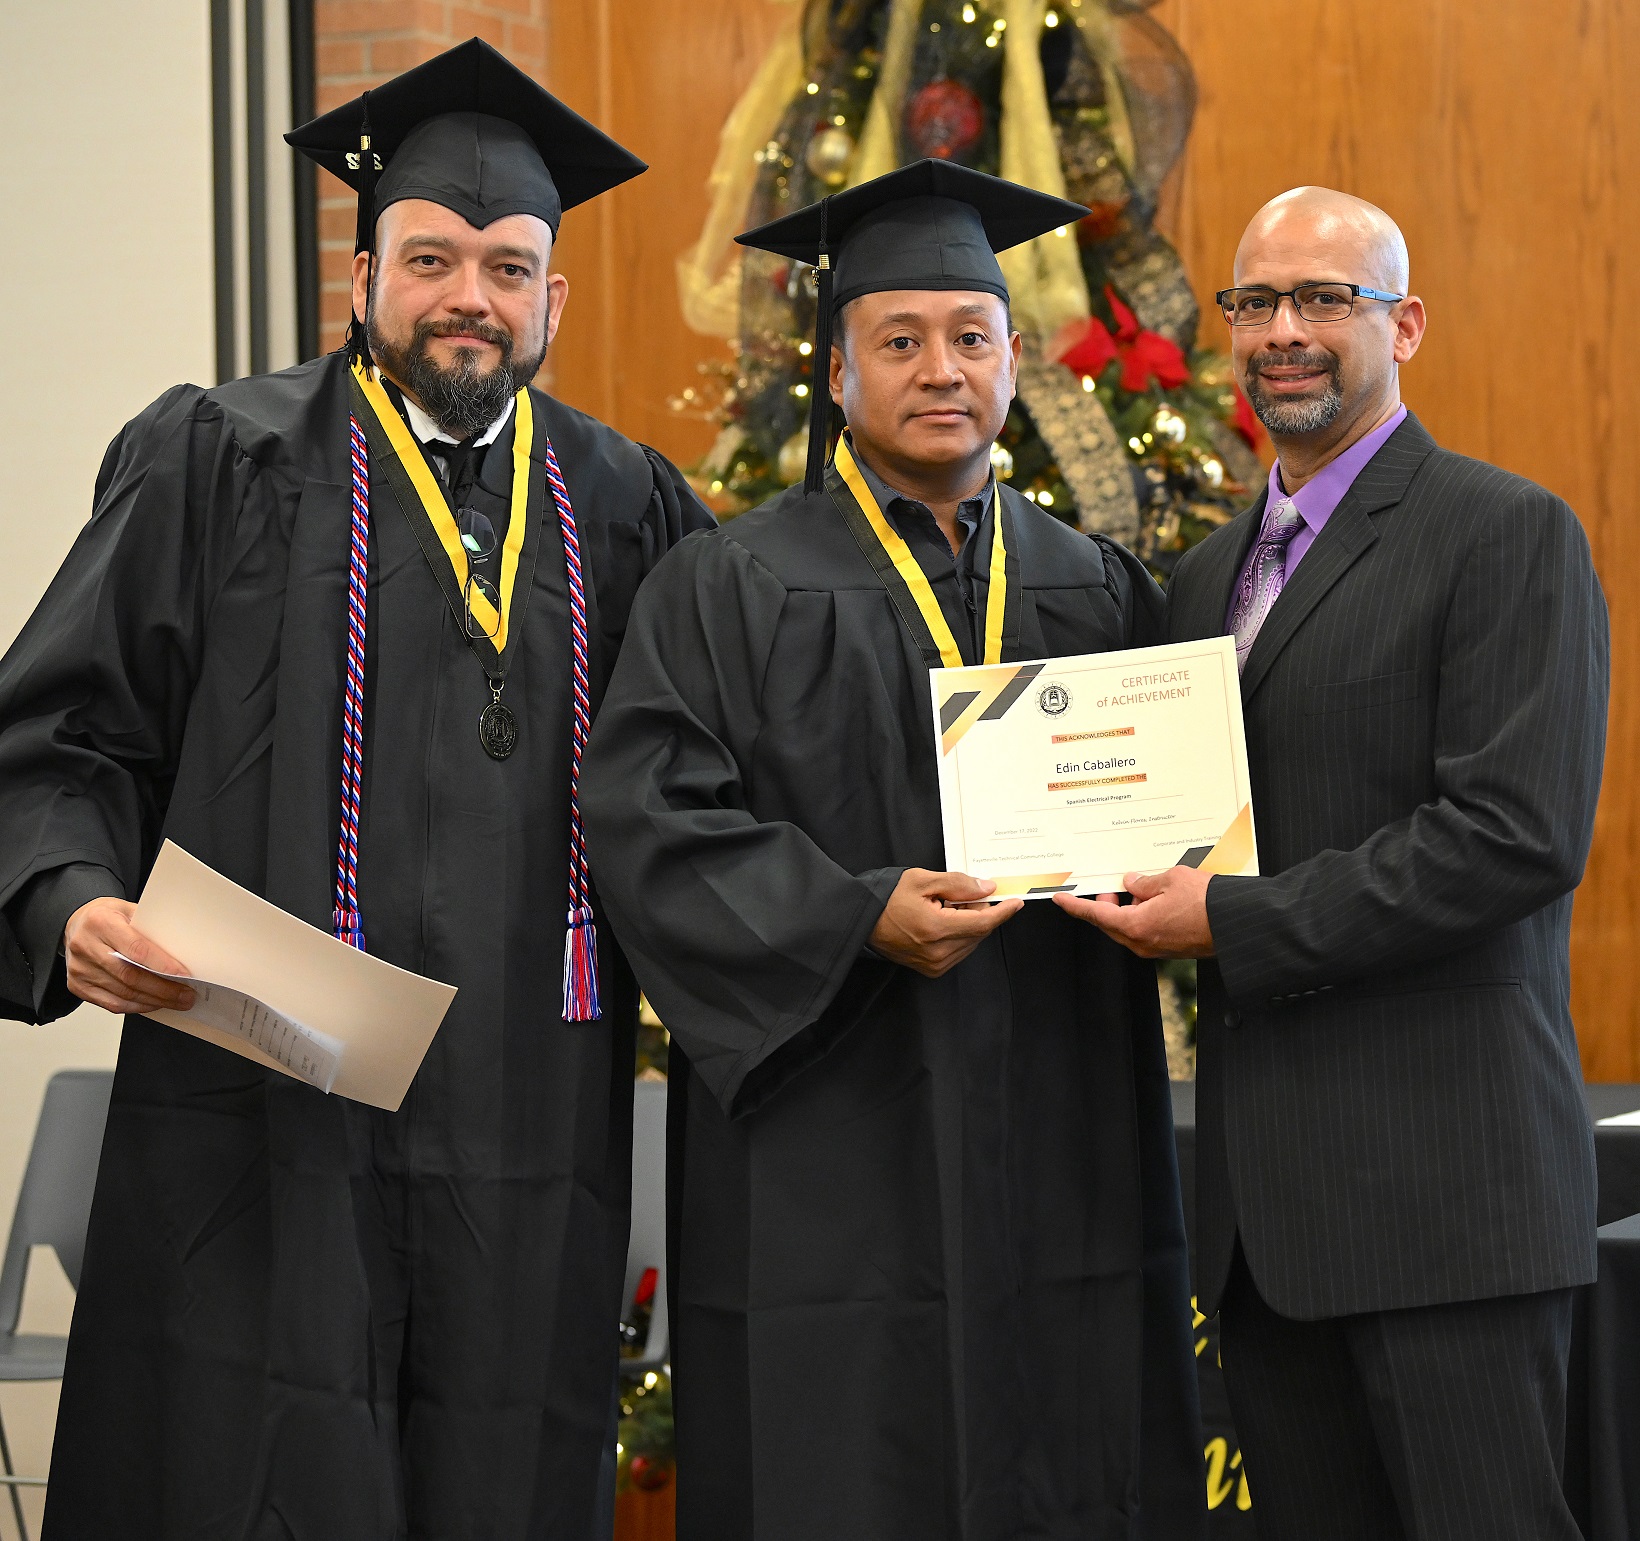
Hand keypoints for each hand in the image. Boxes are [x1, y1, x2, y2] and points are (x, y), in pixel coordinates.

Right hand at [64, 898, 194, 1014]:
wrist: (76, 925)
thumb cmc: (107, 917)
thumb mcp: (128, 910)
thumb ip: (150, 928)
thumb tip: (182, 951)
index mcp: (101, 922)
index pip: (136, 949)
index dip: (162, 965)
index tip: (185, 975)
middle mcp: (86, 946)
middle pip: (130, 976)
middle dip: (163, 989)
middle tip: (186, 995)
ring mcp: (80, 969)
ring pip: (122, 993)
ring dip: (154, 1000)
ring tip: (176, 1001)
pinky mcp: (78, 986)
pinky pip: (111, 1003)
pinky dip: (136, 1006)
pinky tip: (153, 1003)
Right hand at [869, 868, 1023, 977]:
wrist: (863, 921)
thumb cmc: (888, 898)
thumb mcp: (922, 880)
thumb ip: (958, 884)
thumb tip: (987, 889)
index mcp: (936, 928)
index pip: (982, 922)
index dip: (1003, 912)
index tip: (1017, 902)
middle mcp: (938, 952)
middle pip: (978, 931)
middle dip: (979, 911)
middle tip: (965, 894)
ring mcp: (935, 964)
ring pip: (971, 942)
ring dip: (969, 923)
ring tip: (947, 908)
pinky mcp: (932, 969)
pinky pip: (960, 951)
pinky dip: (960, 935)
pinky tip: (943, 922)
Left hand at [1052, 866, 1214, 958]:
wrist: (1237, 925)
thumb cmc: (1208, 903)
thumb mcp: (1170, 879)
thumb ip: (1145, 882)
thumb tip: (1132, 883)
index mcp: (1136, 926)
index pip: (1095, 916)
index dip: (1075, 906)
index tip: (1059, 899)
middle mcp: (1142, 943)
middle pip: (1110, 923)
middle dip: (1106, 904)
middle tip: (1110, 885)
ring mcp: (1156, 949)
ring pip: (1128, 928)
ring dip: (1127, 909)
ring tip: (1139, 887)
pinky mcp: (1170, 949)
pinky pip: (1146, 932)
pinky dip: (1143, 916)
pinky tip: (1155, 899)